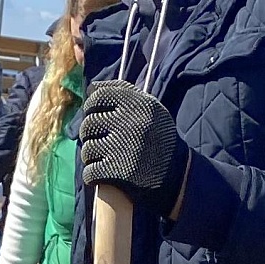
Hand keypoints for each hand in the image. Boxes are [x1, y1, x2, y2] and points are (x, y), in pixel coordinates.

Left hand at [80, 80, 189, 220]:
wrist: (176, 175)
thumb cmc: (157, 138)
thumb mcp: (149, 109)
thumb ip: (123, 93)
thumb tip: (92, 88)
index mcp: (139, 105)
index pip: (100, 96)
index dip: (91, 106)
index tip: (93, 114)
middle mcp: (130, 124)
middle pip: (90, 123)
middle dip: (89, 133)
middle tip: (96, 140)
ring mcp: (123, 148)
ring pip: (88, 149)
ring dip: (89, 156)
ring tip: (98, 158)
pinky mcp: (118, 173)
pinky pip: (90, 172)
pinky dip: (91, 175)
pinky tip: (98, 175)